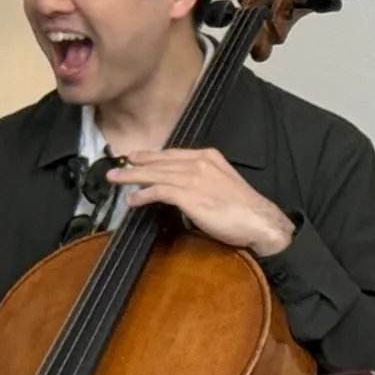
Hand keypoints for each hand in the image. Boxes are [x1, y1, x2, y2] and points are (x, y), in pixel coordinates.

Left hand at [106, 148, 294, 255]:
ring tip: (115, 180)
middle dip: (135, 165)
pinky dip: (143, 195)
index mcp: (209, 157)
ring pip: (155, 174)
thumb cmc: (244, 208)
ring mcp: (193, 178)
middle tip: (116, 168)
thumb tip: (180, 188)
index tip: (135, 158)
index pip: (172, 154)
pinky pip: (159, 191)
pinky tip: (133, 200)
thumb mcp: (221, 184)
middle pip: (160, 162)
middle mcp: (200, 163)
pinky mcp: (189, 195)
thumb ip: (201, 180)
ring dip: (132, 178)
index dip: (151, 156)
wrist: (260, 221)